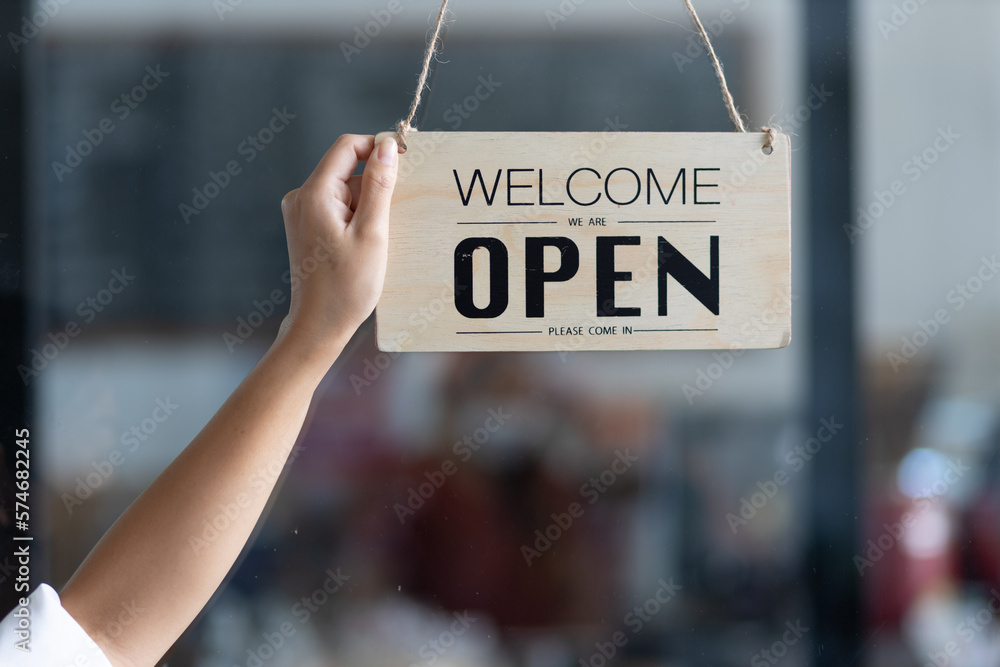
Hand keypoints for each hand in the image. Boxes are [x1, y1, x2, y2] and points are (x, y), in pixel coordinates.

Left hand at [278, 133, 398, 359]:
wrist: (320, 324)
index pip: (347, 146)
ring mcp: (302, 212)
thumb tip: (387, 148)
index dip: (376, 147)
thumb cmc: (346, 286)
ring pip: (345, 189)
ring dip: (367, 206)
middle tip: (388, 220)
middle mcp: (301, 197)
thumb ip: (380, 186)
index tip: (403, 162)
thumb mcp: (372, 233)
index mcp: (314, 194)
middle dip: (374, 186)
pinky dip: (356, 217)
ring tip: (374, 240)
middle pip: (347, 169)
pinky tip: (364, 244)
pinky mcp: (307, 226)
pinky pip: (338, 206)